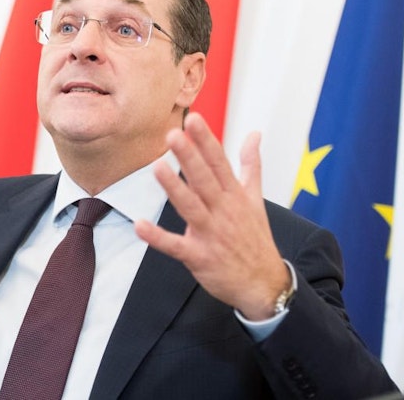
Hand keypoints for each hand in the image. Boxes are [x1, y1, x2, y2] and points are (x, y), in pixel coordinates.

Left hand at [134, 112, 289, 319]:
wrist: (264, 284)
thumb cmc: (255, 237)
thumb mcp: (256, 199)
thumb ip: (251, 164)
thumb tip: (254, 134)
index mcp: (235, 196)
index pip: (220, 163)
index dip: (206, 141)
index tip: (194, 119)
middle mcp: (224, 211)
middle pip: (205, 180)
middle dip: (190, 157)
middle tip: (172, 134)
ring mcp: (212, 234)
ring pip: (191, 207)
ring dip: (174, 188)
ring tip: (157, 166)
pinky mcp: (199, 257)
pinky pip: (175, 246)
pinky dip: (158, 237)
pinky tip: (140, 225)